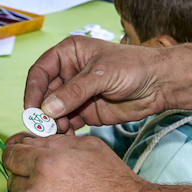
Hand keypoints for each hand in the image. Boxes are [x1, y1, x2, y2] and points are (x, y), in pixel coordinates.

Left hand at [5, 132, 151, 191]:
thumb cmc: (116, 181)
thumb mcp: (89, 147)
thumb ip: (54, 142)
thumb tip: (30, 142)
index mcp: (45, 164)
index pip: (10, 155)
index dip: (16, 155)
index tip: (20, 158)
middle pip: (14, 184)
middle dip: (28, 182)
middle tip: (54, 186)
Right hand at [22, 34, 169, 129]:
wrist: (159, 84)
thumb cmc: (133, 67)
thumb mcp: (101, 75)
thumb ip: (74, 91)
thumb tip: (47, 108)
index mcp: (68, 54)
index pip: (40, 71)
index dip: (33, 90)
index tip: (32, 110)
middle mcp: (68, 73)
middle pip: (44, 94)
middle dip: (42, 111)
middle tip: (44, 128)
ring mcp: (76, 94)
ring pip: (54, 111)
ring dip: (53, 123)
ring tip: (59, 133)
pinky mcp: (85, 111)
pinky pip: (68, 122)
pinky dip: (65, 131)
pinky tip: (67, 138)